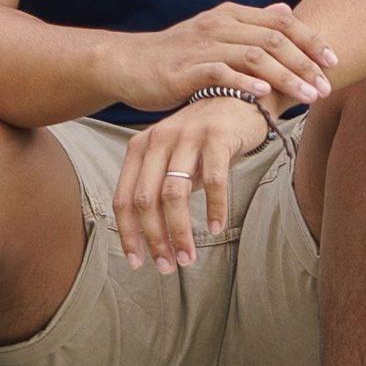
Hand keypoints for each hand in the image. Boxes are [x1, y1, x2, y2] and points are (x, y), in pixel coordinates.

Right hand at [110, 1, 337, 114]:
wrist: (129, 64)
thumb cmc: (178, 54)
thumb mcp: (215, 32)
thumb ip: (251, 23)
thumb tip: (286, 10)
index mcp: (229, 15)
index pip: (281, 22)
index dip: (311, 39)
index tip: (334, 61)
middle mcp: (219, 25)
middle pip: (274, 39)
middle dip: (305, 63)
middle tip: (327, 86)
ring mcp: (202, 46)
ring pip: (254, 56)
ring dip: (286, 77)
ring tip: (308, 96)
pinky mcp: (186, 69)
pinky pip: (221, 73)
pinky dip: (245, 82)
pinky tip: (264, 95)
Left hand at [111, 95, 272, 273]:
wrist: (241, 98)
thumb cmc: (205, 137)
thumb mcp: (175, 159)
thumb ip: (160, 189)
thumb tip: (151, 237)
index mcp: (141, 148)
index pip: (124, 198)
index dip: (128, 234)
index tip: (137, 263)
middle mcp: (159, 140)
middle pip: (145, 199)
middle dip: (154, 239)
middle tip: (168, 267)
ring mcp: (187, 136)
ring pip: (174, 194)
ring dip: (180, 232)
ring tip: (189, 258)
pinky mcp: (217, 136)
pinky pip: (214, 180)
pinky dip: (214, 208)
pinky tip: (216, 228)